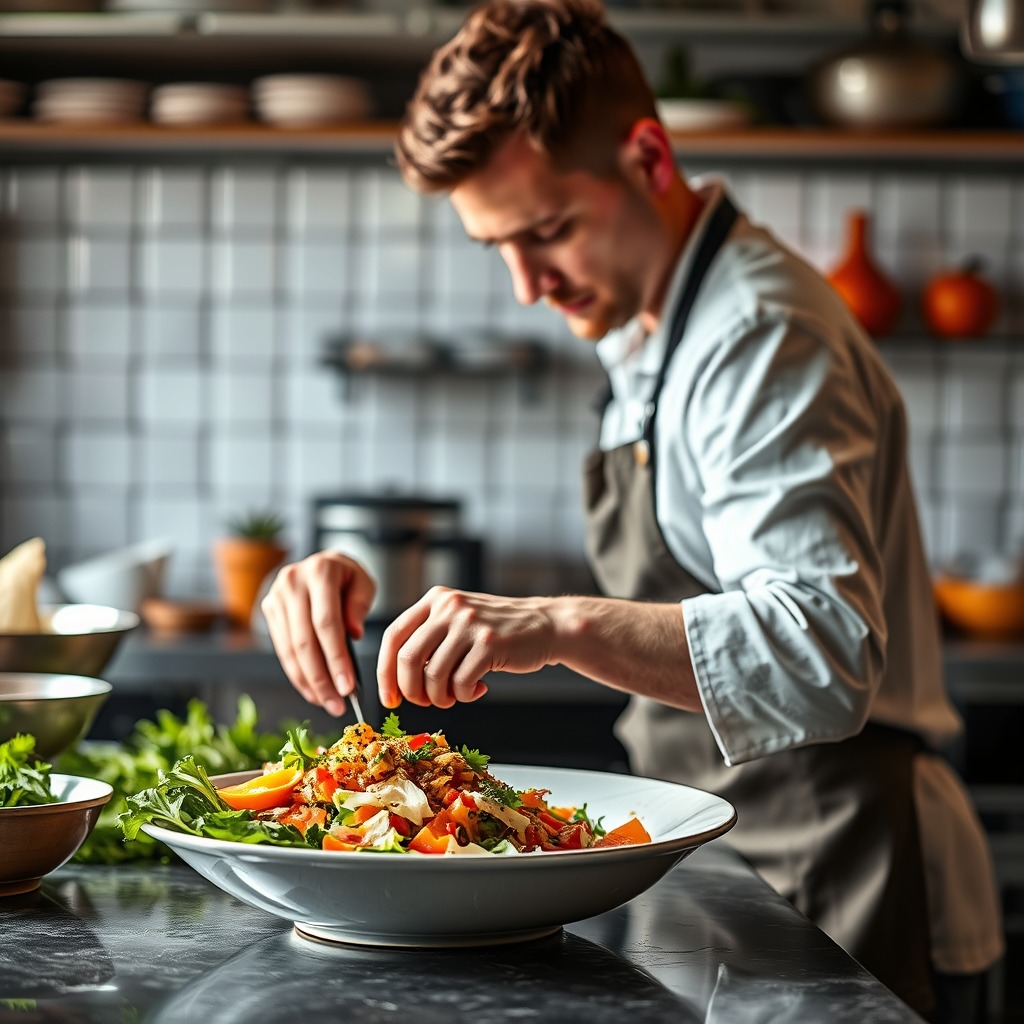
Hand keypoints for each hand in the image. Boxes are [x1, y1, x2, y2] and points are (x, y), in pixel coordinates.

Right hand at [261, 550, 375, 715]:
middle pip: (304, 640)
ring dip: (308, 682)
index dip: (336, 658)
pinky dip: (297, 674)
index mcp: (320, 570)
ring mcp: (276, 595)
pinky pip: (282, 649)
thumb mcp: (364, 582)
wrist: (321, 562)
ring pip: (289, 649)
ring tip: (327, 703)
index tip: (348, 687)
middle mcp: (292, 581)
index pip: (326, 622)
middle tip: (337, 704)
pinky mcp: (269, 609)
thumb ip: (360, 605)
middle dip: (321, 678)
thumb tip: (354, 635)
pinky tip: (312, 691)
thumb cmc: (347, 577)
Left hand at [377, 587, 555, 708]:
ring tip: (454, 696)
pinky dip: (464, 695)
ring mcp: (469, 624)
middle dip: (411, 690)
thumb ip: (429, 638)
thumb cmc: (497, 630)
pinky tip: (477, 689)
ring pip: (433, 675)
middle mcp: (449, 607)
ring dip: (440, 697)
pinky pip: (460, 683)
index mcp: (435, 599)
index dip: (385, 671)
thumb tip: (397, 679)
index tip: (390, 697)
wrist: (545, 625)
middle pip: (407, 658)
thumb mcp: (458, 620)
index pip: (393, 636)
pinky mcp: (489, 643)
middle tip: (424, 702)